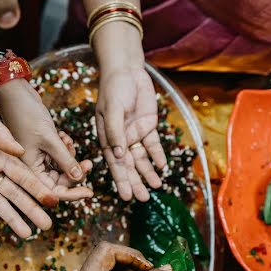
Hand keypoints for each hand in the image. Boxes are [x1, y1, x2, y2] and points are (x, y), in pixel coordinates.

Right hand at [0, 80, 93, 201]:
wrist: (16, 94)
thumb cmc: (27, 115)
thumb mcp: (50, 139)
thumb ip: (65, 160)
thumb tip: (79, 178)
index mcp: (27, 170)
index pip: (52, 192)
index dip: (72, 194)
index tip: (89, 192)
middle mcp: (30, 167)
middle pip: (58, 181)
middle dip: (74, 172)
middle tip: (89, 163)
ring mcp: (36, 157)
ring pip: (60, 168)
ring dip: (70, 156)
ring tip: (68, 140)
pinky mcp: (41, 147)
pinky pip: (58, 155)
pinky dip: (65, 147)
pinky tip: (63, 135)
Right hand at [92, 23, 166, 200]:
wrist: (127, 71)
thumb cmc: (114, 89)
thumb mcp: (112, 109)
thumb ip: (115, 132)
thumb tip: (117, 154)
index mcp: (108, 138)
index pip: (114, 164)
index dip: (120, 180)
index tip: (125, 196)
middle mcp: (120, 140)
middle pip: (129, 166)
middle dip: (135, 182)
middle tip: (142, 199)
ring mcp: (134, 134)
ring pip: (142, 159)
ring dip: (148, 173)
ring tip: (156, 188)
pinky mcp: (147, 127)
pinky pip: (153, 146)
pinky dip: (157, 156)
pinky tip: (162, 167)